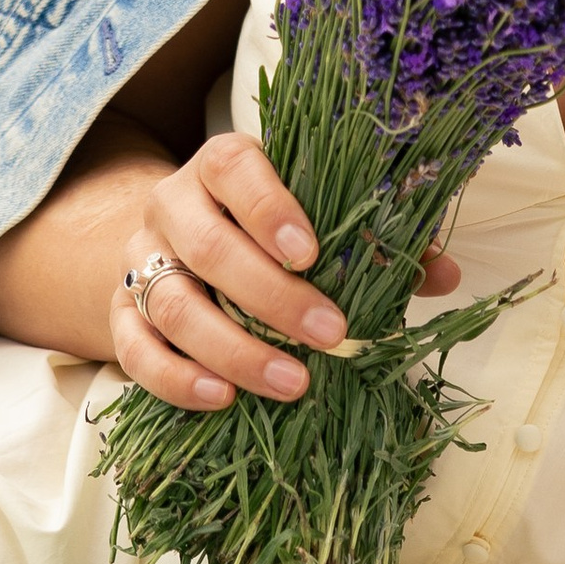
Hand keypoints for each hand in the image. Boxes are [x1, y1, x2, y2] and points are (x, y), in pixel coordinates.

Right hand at [111, 133, 460, 414]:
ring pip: (172, 304)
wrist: (177, 243)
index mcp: (223, 165)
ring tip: (291, 384)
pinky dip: (176, 378)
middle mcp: (173, 205)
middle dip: (271, 297)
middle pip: (208, 247)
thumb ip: (376, 242)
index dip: (270, 208)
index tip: (311, 253)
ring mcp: (141, 260)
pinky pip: (135, 349)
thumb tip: (444, 274)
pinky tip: (223, 399)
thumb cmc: (268, 230)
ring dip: (233, 349)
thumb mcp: (318, 220)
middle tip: (331, 337)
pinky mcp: (120, 312)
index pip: (235, 169)